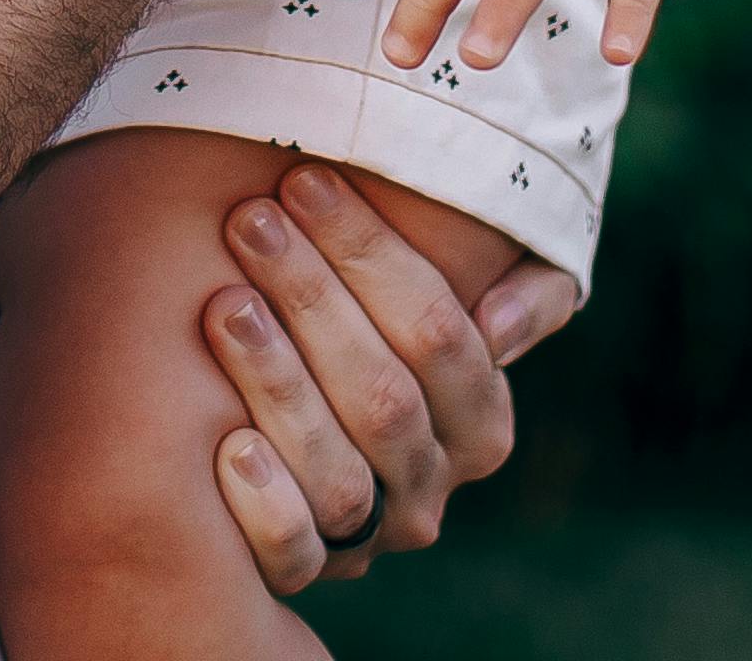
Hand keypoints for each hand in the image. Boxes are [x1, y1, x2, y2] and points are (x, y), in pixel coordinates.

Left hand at [194, 164, 579, 594]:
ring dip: (280, 384)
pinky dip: (266, 506)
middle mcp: (431, 485)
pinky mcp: (308, 571)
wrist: (309, 412)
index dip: (372, 256)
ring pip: (339, 472)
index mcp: (480, 421)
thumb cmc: (386, 320)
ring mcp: (371, 535)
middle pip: (384, 396)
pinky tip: (225, 445)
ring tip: (223, 304)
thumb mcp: (483, 289)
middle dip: (313, 296)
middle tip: (249, 220)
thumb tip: (497, 323)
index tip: (304, 180)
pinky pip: (295, 556)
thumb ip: (528, 288)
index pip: (440, 333)